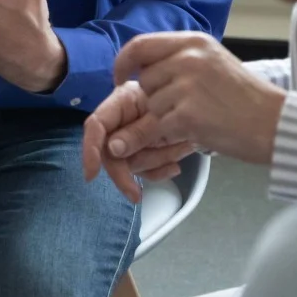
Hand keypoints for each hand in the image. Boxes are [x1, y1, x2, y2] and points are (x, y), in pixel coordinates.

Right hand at [81, 81, 188, 202]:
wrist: (207, 107)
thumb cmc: (185, 101)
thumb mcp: (163, 116)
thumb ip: (138, 132)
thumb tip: (112, 150)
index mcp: (122, 102)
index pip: (96, 126)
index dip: (90, 150)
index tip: (91, 175)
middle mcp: (121, 120)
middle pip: (111, 152)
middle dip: (127, 171)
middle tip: (135, 195)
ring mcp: (131, 137)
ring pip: (130, 162)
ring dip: (154, 161)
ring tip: (183, 148)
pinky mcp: (143, 149)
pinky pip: (144, 168)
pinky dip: (158, 171)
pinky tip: (175, 167)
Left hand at [109, 32, 284, 164]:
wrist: (275, 123)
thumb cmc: (246, 98)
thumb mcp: (214, 62)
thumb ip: (180, 60)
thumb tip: (142, 68)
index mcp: (194, 41)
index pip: (140, 45)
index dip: (123, 63)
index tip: (120, 79)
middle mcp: (188, 58)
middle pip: (144, 81)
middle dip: (155, 99)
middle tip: (183, 109)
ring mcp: (187, 86)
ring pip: (151, 106)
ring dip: (166, 118)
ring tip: (198, 118)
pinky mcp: (187, 115)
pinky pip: (158, 128)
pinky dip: (169, 136)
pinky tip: (194, 132)